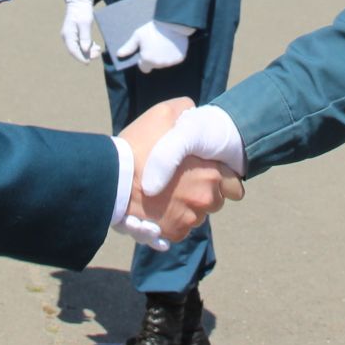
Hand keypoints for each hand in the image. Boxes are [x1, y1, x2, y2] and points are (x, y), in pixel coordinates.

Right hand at [61, 0, 99, 63]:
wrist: (79, 2)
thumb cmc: (82, 11)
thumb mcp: (85, 22)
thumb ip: (85, 37)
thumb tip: (85, 50)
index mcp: (68, 34)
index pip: (73, 50)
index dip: (81, 57)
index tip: (89, 62)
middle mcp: (67, 37)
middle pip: (76, 51)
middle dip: (86, 55)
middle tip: (97, 55)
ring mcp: (71, 36)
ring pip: (79, 49)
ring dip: (88, 52)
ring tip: (98, 50)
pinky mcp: (76, 35)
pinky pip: (81, 45)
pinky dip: (88, 47)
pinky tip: (96, 47)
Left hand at [115, 19, 189, 71]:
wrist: (172, 23)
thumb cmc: (153, 29)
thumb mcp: (138, 36)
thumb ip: (129, 47)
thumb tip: (119, 55)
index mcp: (147, 60)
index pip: (144, 68)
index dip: (144, 61)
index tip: (146, 51)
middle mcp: (159, 64)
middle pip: (155, 65)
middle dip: (154, 57)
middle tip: (155, 44)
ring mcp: (170, 62)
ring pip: (165, 62)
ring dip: (164, 56)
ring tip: (164, 43)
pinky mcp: (180, 58)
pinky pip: (175, 58)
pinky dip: (174, 54)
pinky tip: (172, 43)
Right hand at [119, 98, 242, 248]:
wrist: (110, 178)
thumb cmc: (137, 145)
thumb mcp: (163, 114)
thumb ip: (186, 111)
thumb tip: (193, 112)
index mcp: (210, 172)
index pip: (233, 186)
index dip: (220, 180)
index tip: (205, 176)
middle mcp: (205, 198)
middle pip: (214, 202)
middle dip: (201, 194)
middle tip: (178, 183)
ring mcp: (189, 219)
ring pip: (195, 216)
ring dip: (185, 209)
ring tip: (164, 196)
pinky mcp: (173, 233)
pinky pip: (179, 230)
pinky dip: (170, 223)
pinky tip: (155, 210)